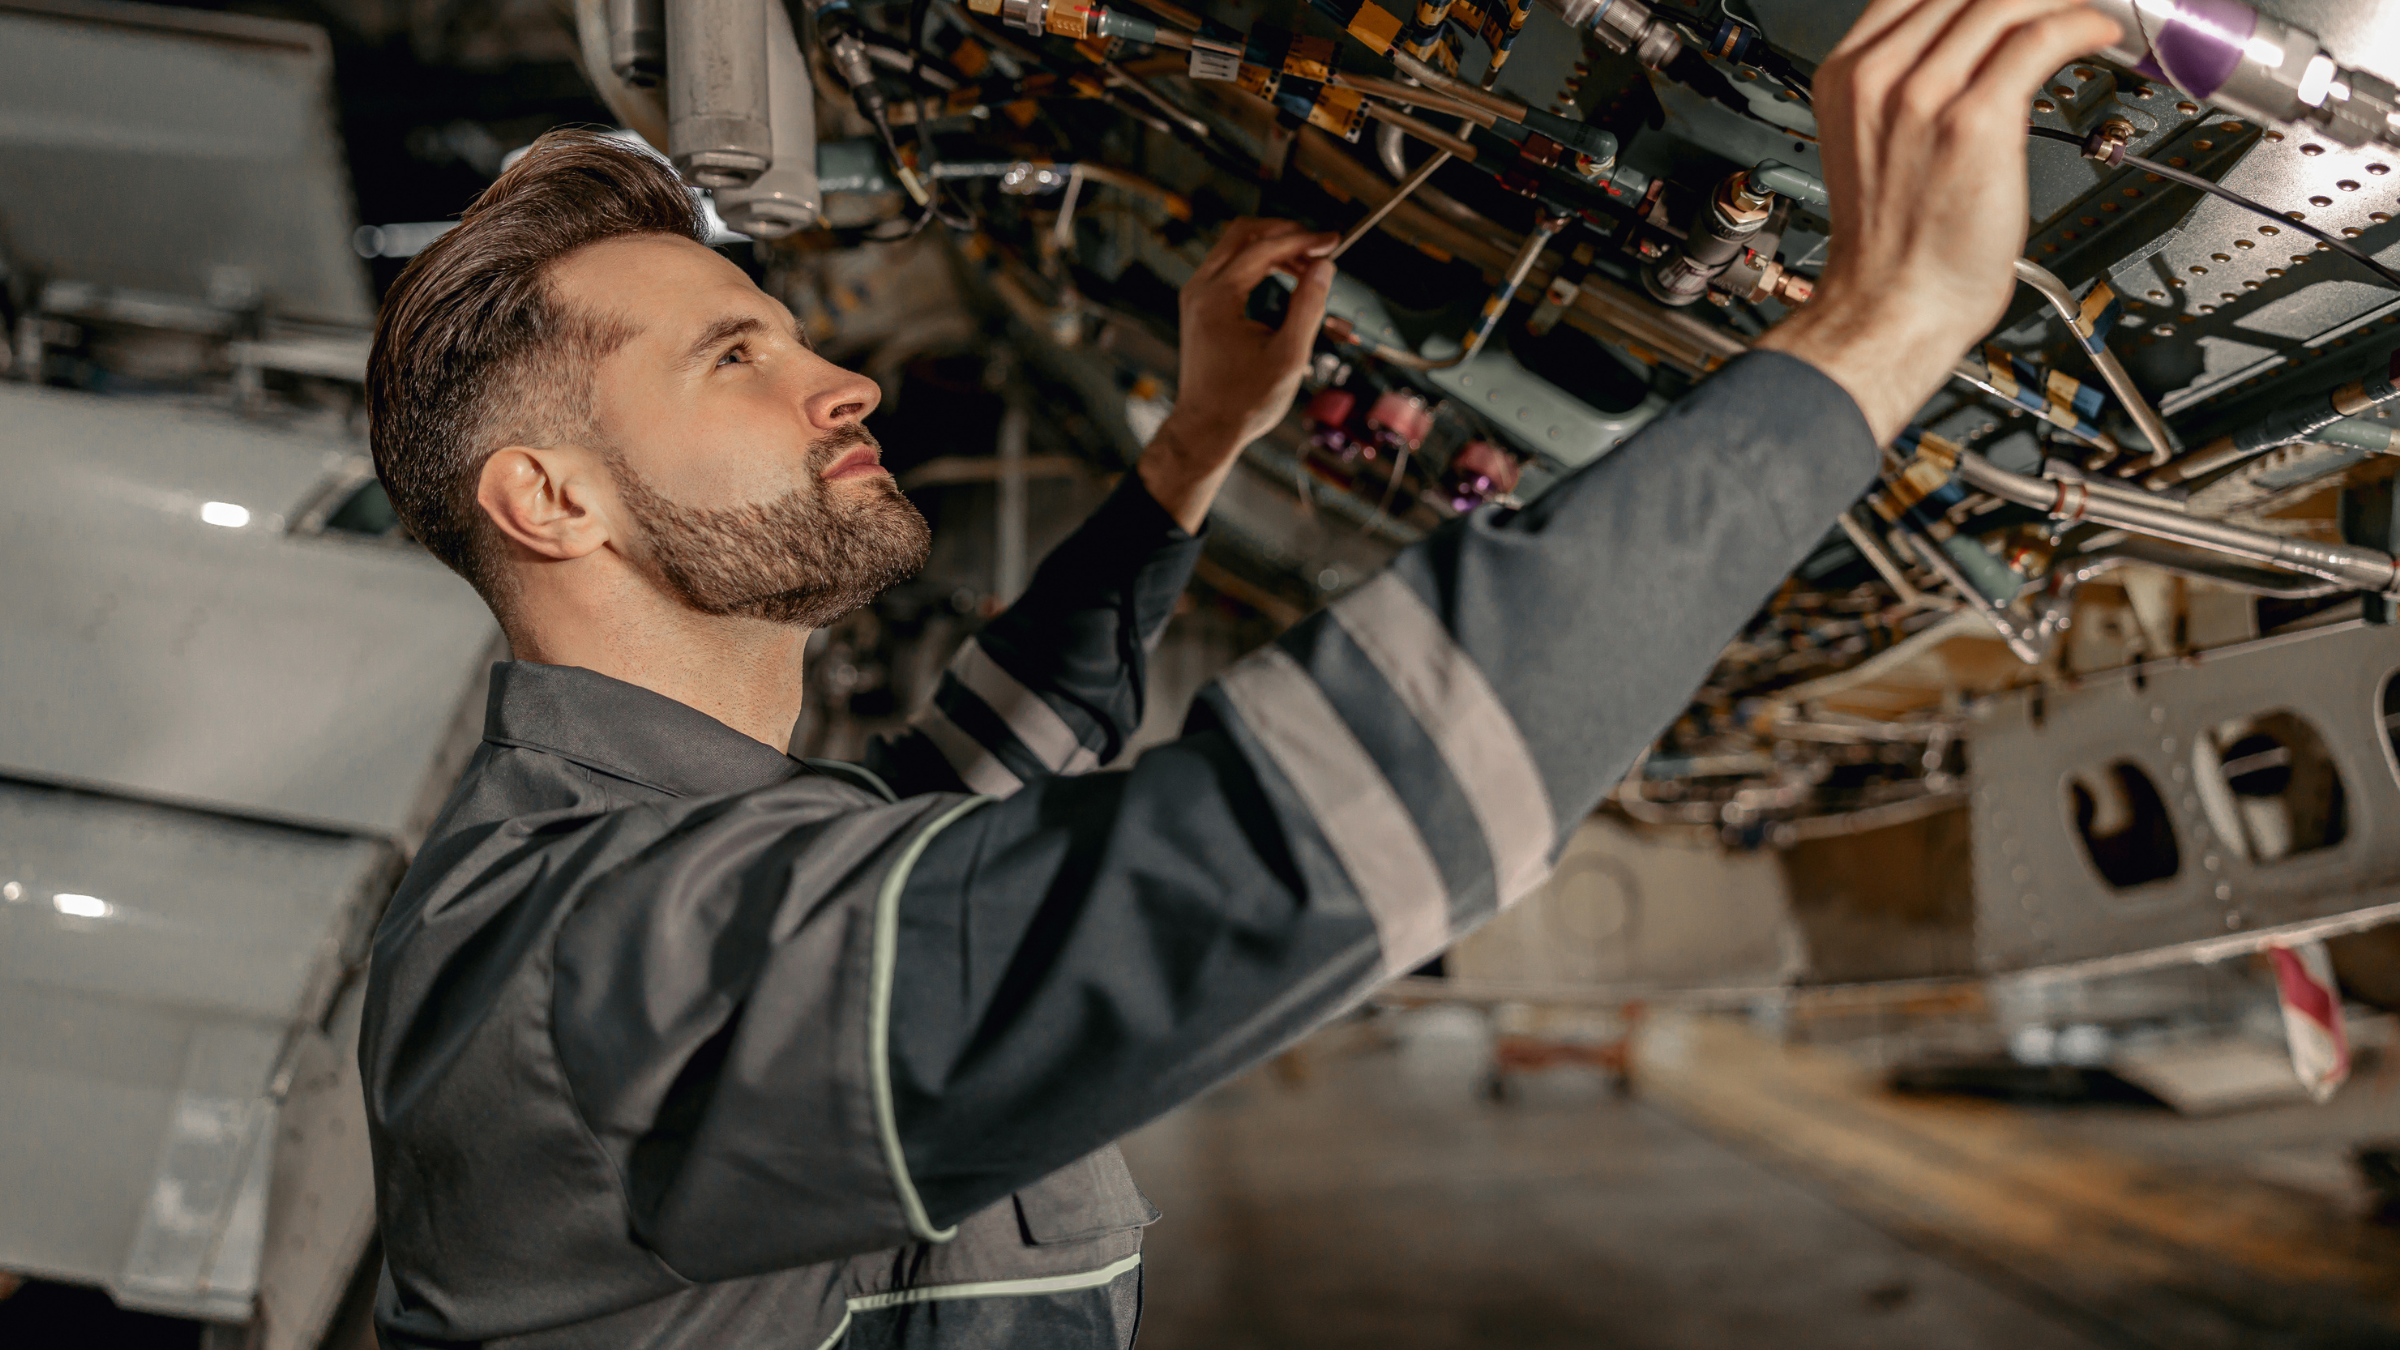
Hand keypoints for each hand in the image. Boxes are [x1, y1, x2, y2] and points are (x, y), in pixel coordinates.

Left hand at [1139, 219, 1336, 532]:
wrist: (1206, 429)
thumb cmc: (1246, 401)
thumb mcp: (1288, 356)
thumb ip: (1308, 306)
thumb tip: (1325, 266)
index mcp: (1217, 298)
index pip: (1263, 248)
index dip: (1303, 240)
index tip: (1334, 240)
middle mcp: (1199, 289)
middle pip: (1243, 233)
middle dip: (1285, 234)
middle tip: (1320, 246)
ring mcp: (1196, 295)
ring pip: (1237, 248)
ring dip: (1275, 249)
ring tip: (1311, 269)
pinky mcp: (1200, 305)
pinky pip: (1232, 268)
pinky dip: (1261, 265)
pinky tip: (1290, 279)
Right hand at [1755, 0, 2121, 443]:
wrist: (1891, 306)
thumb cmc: (1892, 244)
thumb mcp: (1875, 142)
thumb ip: (1907, 86)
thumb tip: (1972, 46)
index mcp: (1849, 77)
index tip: (2016, 0)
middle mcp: (1880, 78)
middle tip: (2059, 1)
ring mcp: (1923, 96)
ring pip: (2003, 1)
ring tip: (2084, 10)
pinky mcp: (1974, 121)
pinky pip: (2039, 39)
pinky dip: (2079, 25)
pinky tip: (2097, 35)